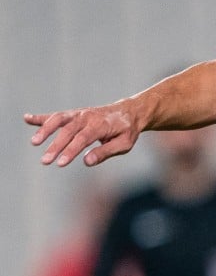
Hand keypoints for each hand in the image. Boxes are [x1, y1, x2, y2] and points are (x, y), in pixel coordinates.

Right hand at [25, 104, 139, 166]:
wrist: (129, 112)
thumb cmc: (126, 131)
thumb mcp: (124, 144)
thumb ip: (106, 152)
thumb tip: (86, 162)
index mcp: (102, 125)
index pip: (83, 138)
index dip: (71, 150)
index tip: (60, 163)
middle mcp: (88, 117)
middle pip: (69, 131)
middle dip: (56, 146)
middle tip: (45, 161)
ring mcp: (79, 114)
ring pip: (59, 120)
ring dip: (45, 129)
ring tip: (34, 142)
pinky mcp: (73, 114)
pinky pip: (56, 115)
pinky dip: (42, 117)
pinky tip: (27, 118)